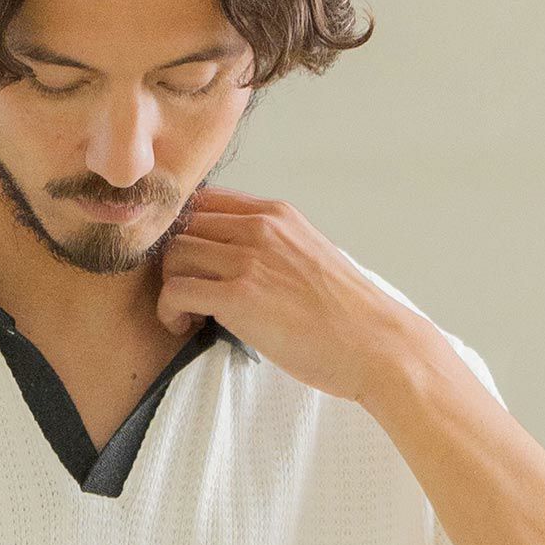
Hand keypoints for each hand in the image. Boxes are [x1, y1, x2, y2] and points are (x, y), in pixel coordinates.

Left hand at [157, 186, 433, 404]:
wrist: (374, 343)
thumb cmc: (345, 314)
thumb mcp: (308, 256)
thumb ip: (272, 248)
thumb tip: (235, 260)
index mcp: (276, 214)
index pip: (205, 201)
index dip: (185, 232)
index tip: (190, 264)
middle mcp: (259, 227)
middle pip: (182, 226)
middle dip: (174, 262)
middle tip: (186, 295)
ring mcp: (248, 260)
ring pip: (173, 255)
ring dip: (170, 287)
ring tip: (187, 315)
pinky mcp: (238, 297)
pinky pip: (175, 290)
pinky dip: (169, 311)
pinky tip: (185, 327)